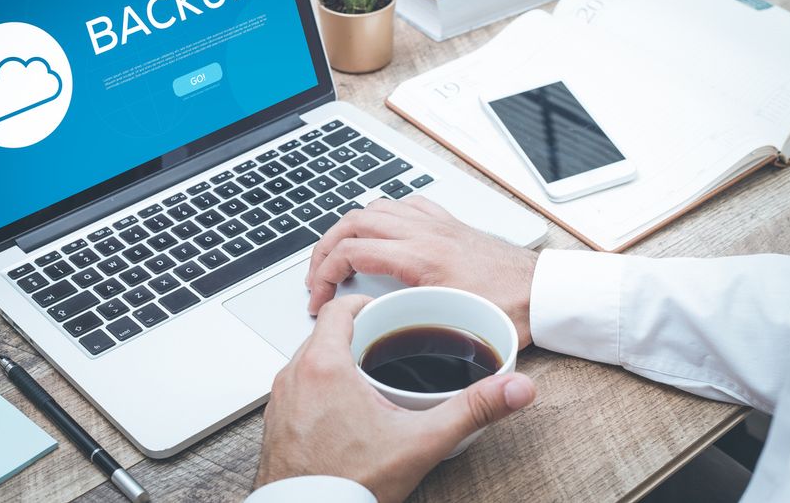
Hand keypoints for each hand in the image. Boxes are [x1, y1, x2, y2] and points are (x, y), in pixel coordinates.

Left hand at [255, 295, 536, 501]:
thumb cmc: (351, 485)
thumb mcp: (423, 442)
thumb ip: (472, 409)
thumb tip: (513, 388)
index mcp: (325, 366)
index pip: (338, 308)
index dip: (364, 304)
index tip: (383, 313)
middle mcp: (294, 376)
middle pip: (324, 333)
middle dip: (355, 335)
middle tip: (384, 346)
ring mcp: (280, 400)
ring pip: (307, 360)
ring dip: (333, 362)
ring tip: (366, 379)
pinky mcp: (275, 423)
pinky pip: (296, 388)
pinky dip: (316, 388)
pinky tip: (342, 412)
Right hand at [306, 196, 538, 344]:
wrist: (545, 291)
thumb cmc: (511, 309)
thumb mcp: (456, 327)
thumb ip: (416, 331)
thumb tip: (386, 350)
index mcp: (422, 257)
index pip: (352, 251)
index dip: (324, 274)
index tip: (319, 299)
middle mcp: (425, 232)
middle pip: (354, 222)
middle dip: (325, 248)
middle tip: (318, 278)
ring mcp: (436, 224)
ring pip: (376, 207)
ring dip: (350, 229)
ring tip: (339, 255)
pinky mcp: (448, 224)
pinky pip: (405, 204)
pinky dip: (383, 215)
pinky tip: (381, 235)